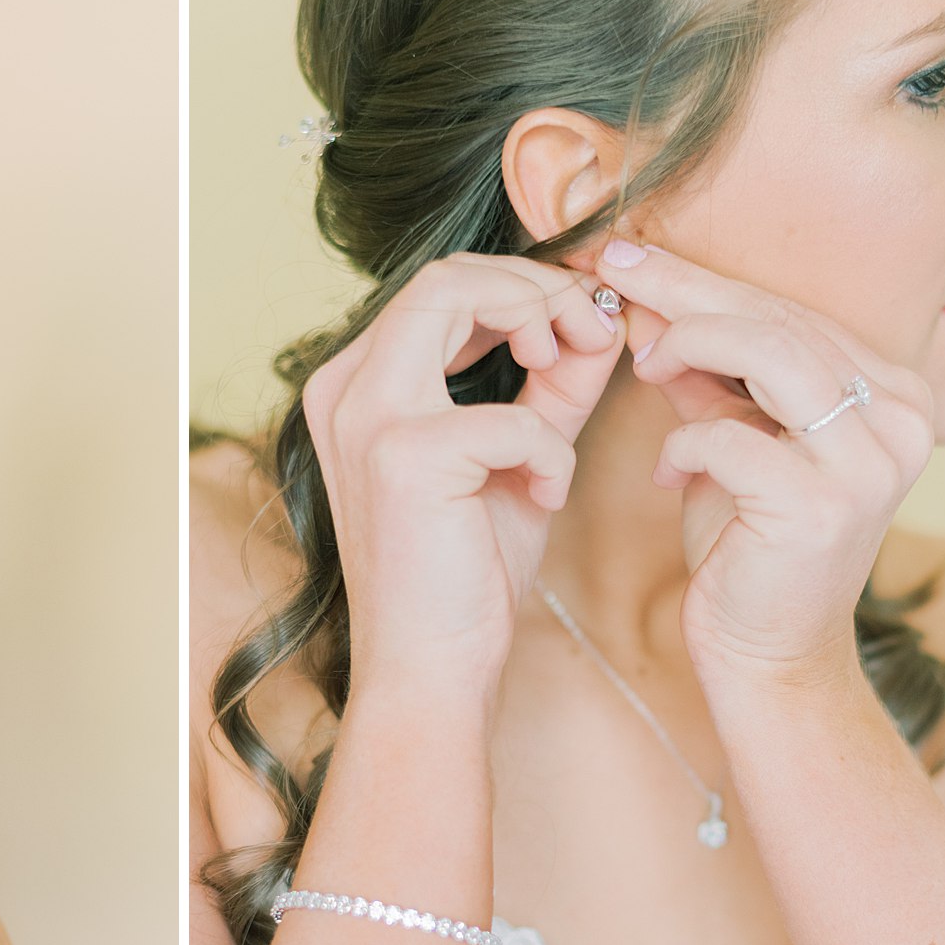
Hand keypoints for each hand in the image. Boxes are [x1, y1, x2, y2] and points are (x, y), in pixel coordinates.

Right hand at [302, 251, 626, 697]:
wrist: (430, 670)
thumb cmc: (464, 574)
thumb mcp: (516, 458)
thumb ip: (551, 387)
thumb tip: (600, 322)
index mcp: (356, 386)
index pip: (440, 287)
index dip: (523, 288)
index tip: (583, 324)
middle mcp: (344, 389)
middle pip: (446, 273)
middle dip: (537, 289)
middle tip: (594, 332)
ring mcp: (366, 418)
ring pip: (457, 296)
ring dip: (541, 322)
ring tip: (575, 377)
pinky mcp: (405, 455)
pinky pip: (512, 415)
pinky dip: (551, 451)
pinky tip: (547, 497)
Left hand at [595, 241, 935, 681]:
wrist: (770, 657)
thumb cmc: (749, 547)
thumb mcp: (732, 443)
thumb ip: (710, 378)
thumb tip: (654, 303)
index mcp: (894, 393)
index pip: (793, 312)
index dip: (707, 279)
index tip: (633, 252)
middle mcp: (900, 417)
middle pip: (779, 320)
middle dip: (685, 288)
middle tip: (613, 265)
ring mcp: (869, 460)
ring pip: (767, 353)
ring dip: (687, 344)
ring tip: (642, 362)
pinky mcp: (822, 503)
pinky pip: (732, 437)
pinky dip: (684, 445)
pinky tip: (668, 474)